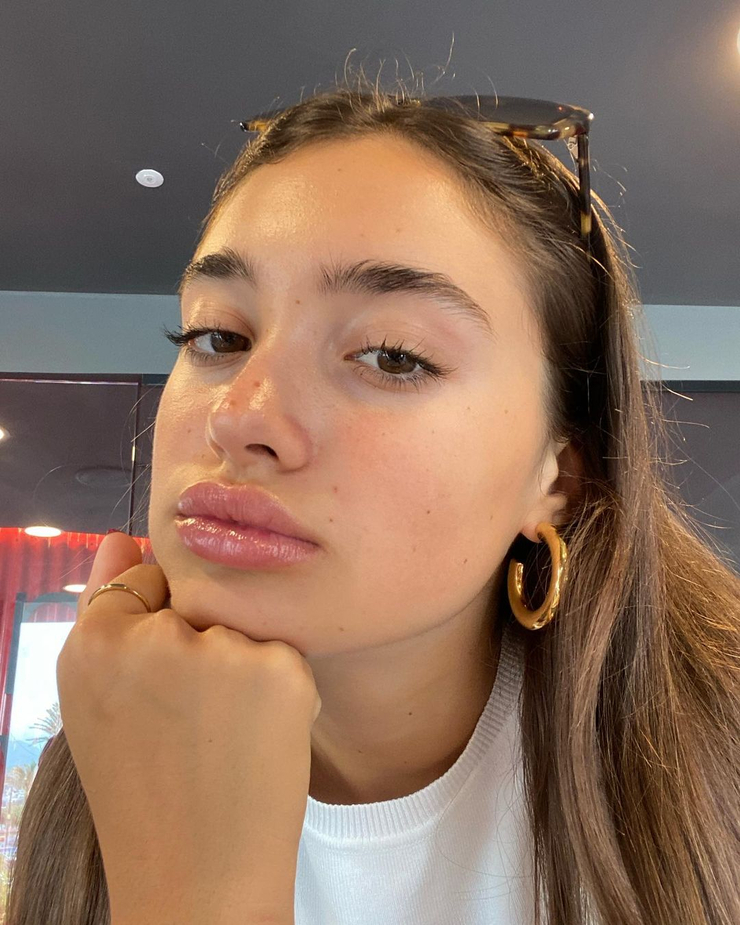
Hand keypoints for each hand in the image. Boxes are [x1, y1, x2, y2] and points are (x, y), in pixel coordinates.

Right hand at [56, 530, 319, 924]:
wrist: (199, 879)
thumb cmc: (144, 790)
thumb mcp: (99, 702)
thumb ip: (107, 614)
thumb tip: (123, 538)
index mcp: (93, 645)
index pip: (141, 580)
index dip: (158, 632)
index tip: (162, 687)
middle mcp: (152, 637)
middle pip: (196, 599)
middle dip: (201, 644)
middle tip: (192, 723)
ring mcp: (220, 651)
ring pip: (240, 624)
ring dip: (240, 665)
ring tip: (224, 736)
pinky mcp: (278, 669)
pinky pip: (280, 651)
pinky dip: (278, 687)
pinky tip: (258, 739)